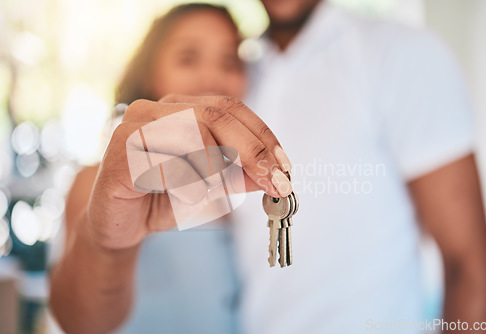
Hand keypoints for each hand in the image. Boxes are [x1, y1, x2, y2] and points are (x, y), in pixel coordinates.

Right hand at [86, 95, 292, 248]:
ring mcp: (133, 126)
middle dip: (251, 151)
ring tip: (220, 193)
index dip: (262, 136)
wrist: (116, 224)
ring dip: (217, 169)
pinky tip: (190, 199)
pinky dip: (188, 184)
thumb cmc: (163, 198)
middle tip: (274, 182)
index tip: (284, 167)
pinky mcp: (119, 154)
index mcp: (179, 108)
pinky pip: (165, 164)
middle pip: (215, 116)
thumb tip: (275, 173)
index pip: (230, 108)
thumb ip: (240, 175)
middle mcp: (155, 109)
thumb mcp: (211, 188)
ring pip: (192, 135)